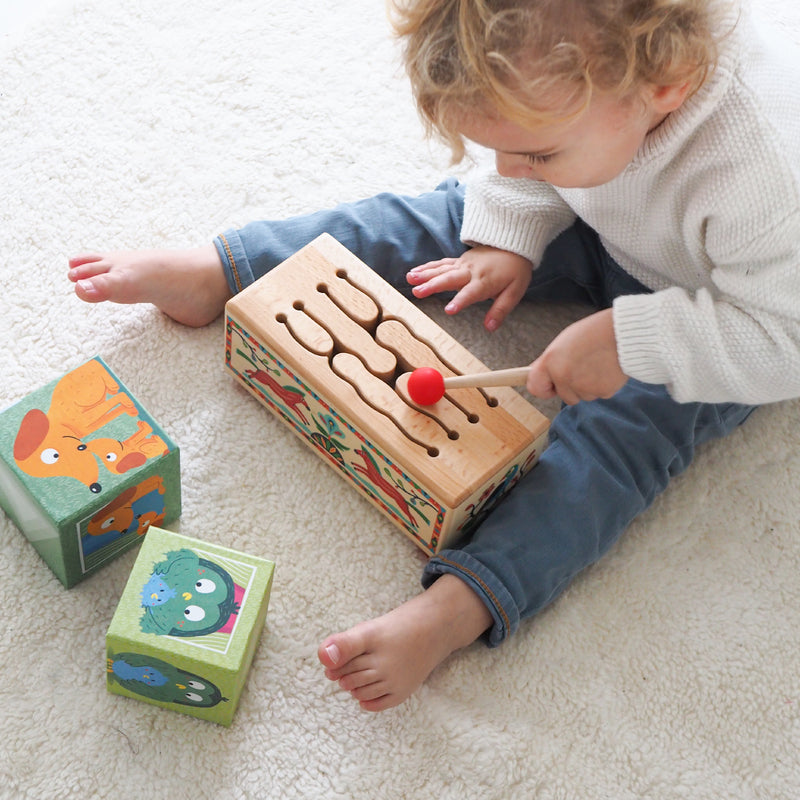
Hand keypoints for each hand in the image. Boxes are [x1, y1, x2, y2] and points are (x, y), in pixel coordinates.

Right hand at [407, 246, 532, 330]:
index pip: (471, 293)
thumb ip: (500, 310)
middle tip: (418, 293)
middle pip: (450, 279)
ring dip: (425, 274)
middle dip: (433, 286)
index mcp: (485, 281)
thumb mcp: (515, 292)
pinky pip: (441, 264)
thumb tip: (490, 327)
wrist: (514, 244)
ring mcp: (463, 264)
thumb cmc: (515, 270)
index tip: (448, 310)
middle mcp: (471, 272)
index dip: (460, 301)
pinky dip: (427, 267)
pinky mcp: (459, 260)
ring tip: (410, 280)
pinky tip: (414, 272)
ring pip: (442, 269)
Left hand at [526, 309, 626, 404]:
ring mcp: (583, 386)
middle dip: (572, 387)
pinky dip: (603, 385)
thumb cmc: (594, 333)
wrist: (623, 333)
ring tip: (597, 364)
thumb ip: (551, 361)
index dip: (544, 388)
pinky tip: (607, 368)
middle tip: (584, 367)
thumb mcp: (564, 341)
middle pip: (564, 396)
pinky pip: (599, 394)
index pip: (535, 387)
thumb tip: (542, 375)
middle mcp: (564, 377)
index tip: (550, 387)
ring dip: (589, 386)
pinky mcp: (602, 392)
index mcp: (551, 361)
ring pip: (583, 396)